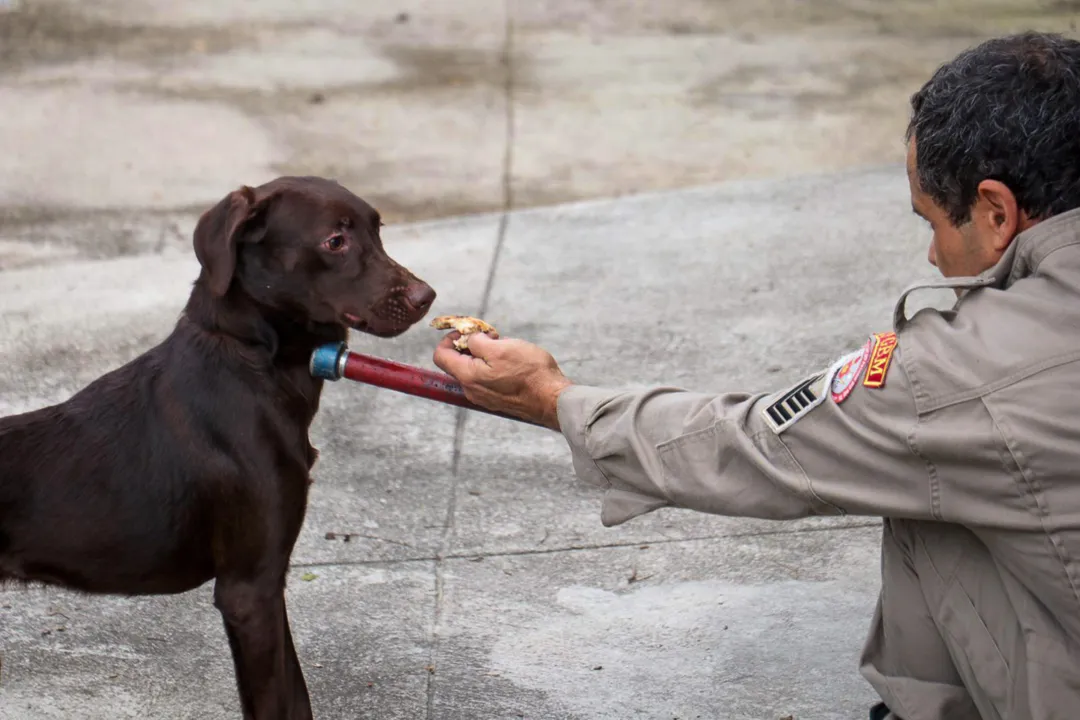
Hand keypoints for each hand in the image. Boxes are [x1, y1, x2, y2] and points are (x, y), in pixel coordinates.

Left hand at [432, 332, 572, 429]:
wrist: (552, 399)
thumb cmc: (529, 373)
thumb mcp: (500, 348)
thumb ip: (477, 342)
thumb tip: (469, 339)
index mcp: (467, 376)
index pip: (440, 355)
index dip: (449, 338)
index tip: (467, 331)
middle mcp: (471, 390)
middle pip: (457, 362)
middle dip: (470, 345)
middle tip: (491, 336)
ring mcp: (484, 397)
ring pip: (473, 369)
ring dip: (484, 355)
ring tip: (504, 347)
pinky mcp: (497, 400)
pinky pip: (486, 379)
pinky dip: (492, 366)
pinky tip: (511, 362)